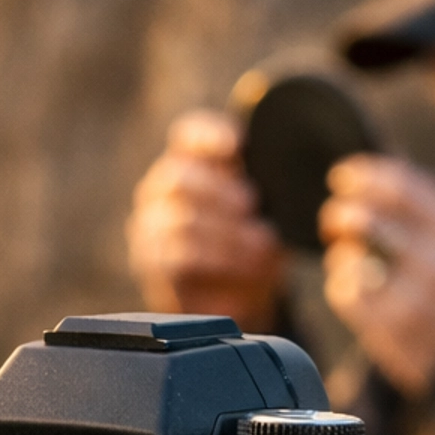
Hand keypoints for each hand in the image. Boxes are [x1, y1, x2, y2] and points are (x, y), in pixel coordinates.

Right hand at [126, 109, 287, 333]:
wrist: (237, 298)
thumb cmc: (251, 242)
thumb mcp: (265, 210)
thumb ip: (264, 186)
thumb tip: (285, 175)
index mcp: (188, 163)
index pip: (187, 136)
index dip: (210, 136)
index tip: (238, 145)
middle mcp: (160, 191)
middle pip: (178, 176)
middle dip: (221, 191)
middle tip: (254, 205)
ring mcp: (150, 228)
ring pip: (182, 222)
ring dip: (230, 235)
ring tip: (264, 246)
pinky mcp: (153, 266)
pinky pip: (180, 259)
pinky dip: (220, 262)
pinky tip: (248, 267)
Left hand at [320, 156, 434, 394]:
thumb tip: (390, 189)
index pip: (402, 187)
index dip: (365, 175)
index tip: (345, 175)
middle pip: (368, 216)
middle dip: (342, 212)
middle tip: (334, 217)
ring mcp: (413, 295)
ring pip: (352, 255)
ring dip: (341, 252)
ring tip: (345, 257)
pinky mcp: (392, 329)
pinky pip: (347, 293)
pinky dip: (342, 285)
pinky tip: (353, 290)